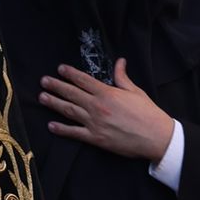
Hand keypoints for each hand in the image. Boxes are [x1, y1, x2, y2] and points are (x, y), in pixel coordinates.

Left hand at [38, 59, 174, 162]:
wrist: (156, 137)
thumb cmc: (148, 113)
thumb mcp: (135, 91)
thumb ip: (122, 77)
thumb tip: (120, 61)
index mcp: (107, 93)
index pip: (83, 80)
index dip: (70, 73)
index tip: (59, 68)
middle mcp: (97, 106)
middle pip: (72, 93)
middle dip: (56, 86)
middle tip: (43, 81)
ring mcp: (95, 123)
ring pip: (69, 110)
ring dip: (54, 103)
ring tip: (42, 97)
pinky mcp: (96, 139)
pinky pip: (75, 133)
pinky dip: (62, 129)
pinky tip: (51, 125)